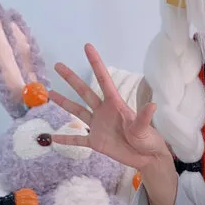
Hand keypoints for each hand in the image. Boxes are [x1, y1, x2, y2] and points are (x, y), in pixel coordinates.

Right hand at [49, 45, 170, 172]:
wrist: (146, 158)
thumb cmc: (147, 140)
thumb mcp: (144, 128)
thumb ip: (144, 118)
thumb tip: (153, 105)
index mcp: (115, 104)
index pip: (103, 80)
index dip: (96, 63)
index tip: (87, 46)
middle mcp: (103, 111)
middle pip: (84, 92)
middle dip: (71, 78)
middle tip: (57, 65)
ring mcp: (98, 126)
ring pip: (77, 111)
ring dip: (64, 103)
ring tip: (50, 93)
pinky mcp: (95, 142)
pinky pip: (78, 140)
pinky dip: (66, 139)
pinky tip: (52, 137)